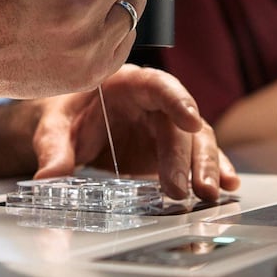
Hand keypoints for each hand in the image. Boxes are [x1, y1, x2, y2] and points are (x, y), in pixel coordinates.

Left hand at [28, 64, 239, 200]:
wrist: (68, 125)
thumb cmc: (64, 115)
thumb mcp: (52, 129)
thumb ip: (53, 150)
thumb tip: (48, 177)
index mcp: (128, 83)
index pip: (159, 85)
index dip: (177, 100)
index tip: (190, 121)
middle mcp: (154, 102)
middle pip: (180, 125)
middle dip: (187, 156)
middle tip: (183, 189)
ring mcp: (165, 127)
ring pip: (196, 142)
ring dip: (205, 167)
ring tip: (209, 194)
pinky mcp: (169, 150)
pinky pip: (196, 158)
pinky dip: (214, 171)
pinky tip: (228, 186)